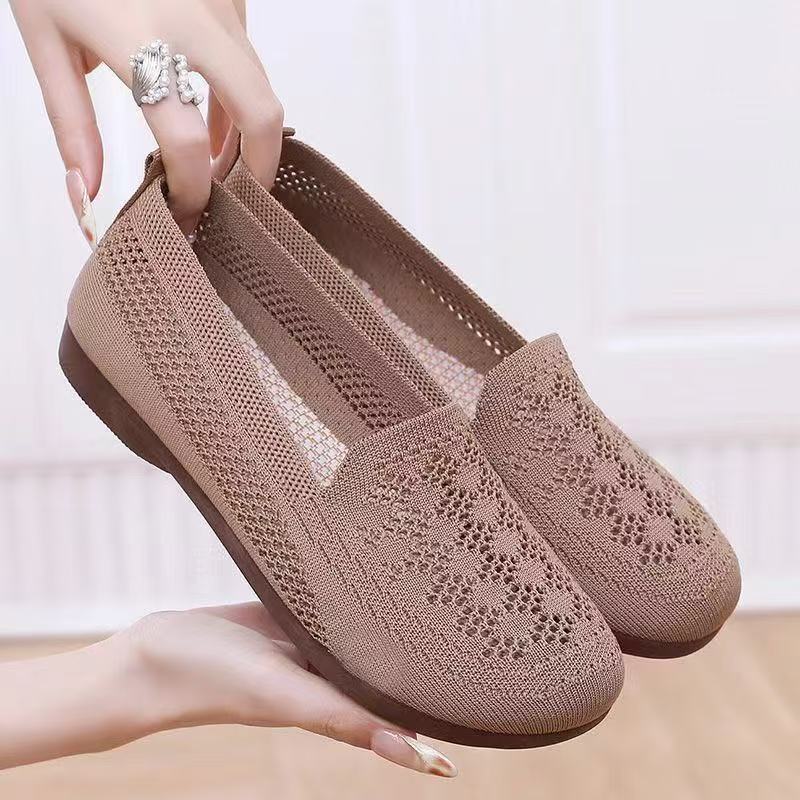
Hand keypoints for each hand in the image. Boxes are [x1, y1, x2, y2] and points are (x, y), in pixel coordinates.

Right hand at [0, 603, 456, 777]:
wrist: (155, 654)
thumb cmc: (215, 681)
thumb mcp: (284, 695)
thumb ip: (344, 717)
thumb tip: (420, 753)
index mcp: (336, 698)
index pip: (403, 706)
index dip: (444, 707)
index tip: (490, 704)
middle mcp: (327, 671)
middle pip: (388, 668)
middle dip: (427, 658)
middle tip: (480, 638)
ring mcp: (307, 641)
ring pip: (362, 633)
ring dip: (392, 625)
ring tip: (438, 601)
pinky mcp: (287, 614)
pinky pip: (329, 605)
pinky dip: (353, 597)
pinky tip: (373, 577)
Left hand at [10, 0, 282, 238]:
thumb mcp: (44, 40)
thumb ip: (71, 123)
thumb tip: (90, 196)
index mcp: (137, 36)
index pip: (183, 138)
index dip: (192, 189)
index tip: (185, 212)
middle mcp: (193, 20)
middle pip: (260, 113)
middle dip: (258, 170)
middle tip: (239, 201)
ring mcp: (220, 4)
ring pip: (261, 89)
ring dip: (247, 136)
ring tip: (216, 163)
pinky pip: (251, 60)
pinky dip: (240, 97)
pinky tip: (210, 108)